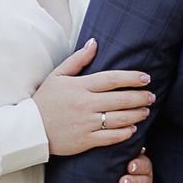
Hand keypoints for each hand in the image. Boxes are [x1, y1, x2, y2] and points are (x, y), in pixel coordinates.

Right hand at [32, 39, 153, 156]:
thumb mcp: (57, 75)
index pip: (112, 79)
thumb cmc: (45, 100)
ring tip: (145, 111)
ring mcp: (86, 123)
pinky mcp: (85, 140)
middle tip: (151, 96)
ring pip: (119, 118)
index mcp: (79, 86)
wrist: (31, 128)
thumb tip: (94, 42)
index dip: (132, 78)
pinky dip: (125, 133)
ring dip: (136, 114)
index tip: (146, 78)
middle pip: (120, 99)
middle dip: (140, 97)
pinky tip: (133, 129)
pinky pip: (111, 137)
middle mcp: (85, 104)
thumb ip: (78, 59)